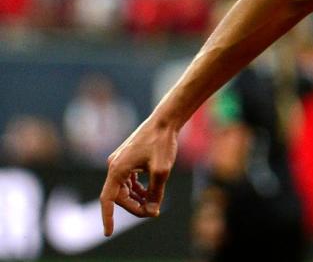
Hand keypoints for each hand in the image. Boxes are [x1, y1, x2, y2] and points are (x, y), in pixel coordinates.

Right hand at [99, 119, 178, 235]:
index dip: (107, 217)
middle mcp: (114, 165)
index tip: (109, 233)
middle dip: (134, 206)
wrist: (165, 120)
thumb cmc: (162, 143)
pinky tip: (149, 191)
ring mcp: (119, 161)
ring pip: (123, 188)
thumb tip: (151, 212)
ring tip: (153, 203)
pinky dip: (137, 188)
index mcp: (117, 169)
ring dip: (136, 198)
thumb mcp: (162, 171)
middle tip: (153, 211)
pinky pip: (128, 179)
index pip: (107, 200)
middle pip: (118, 195)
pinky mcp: (127, 158)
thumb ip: (155, 193)